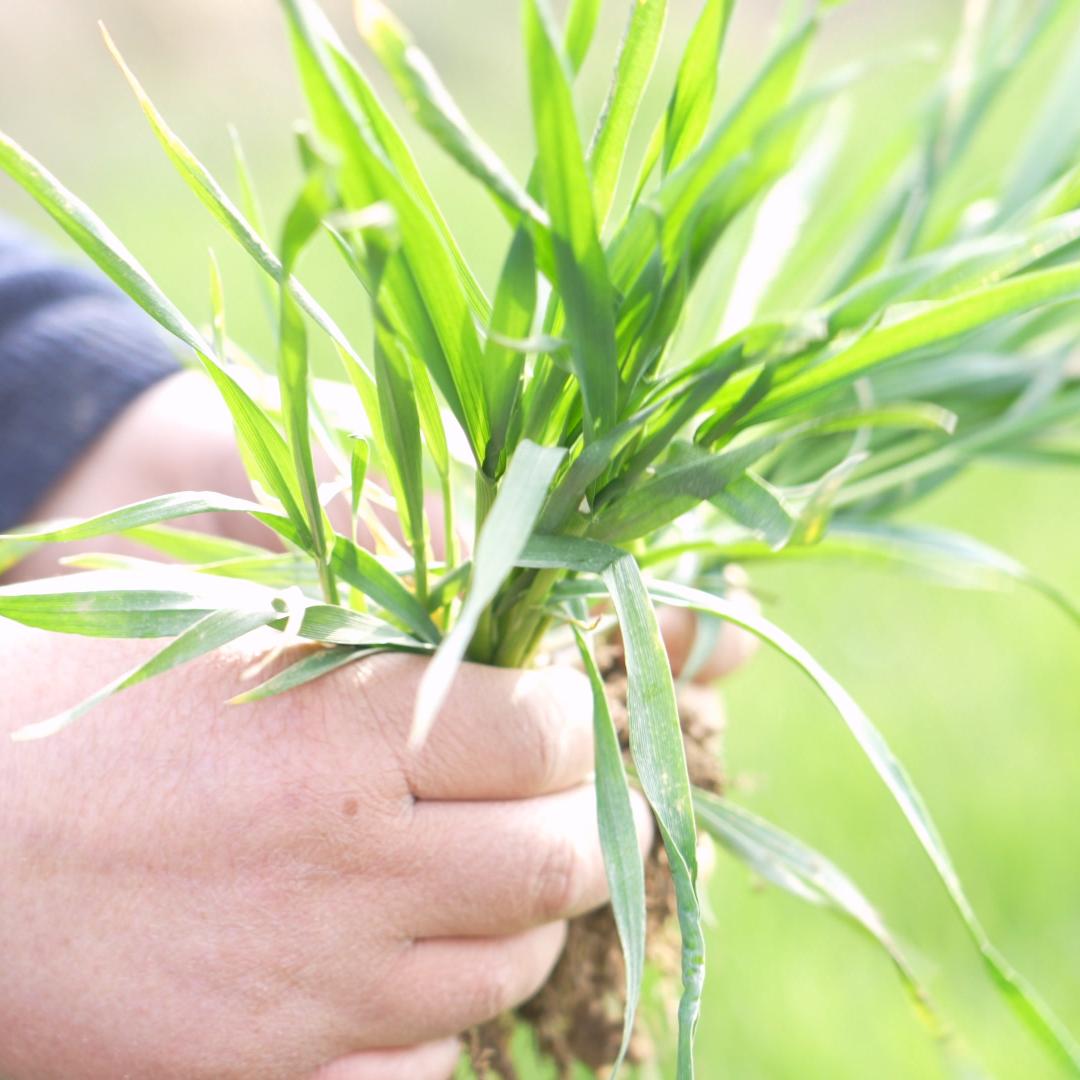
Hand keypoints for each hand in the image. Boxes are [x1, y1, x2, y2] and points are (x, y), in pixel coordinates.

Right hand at [0, 623, 651, 1078]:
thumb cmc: (59, 731)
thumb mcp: (194, 626)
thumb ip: (335, 584)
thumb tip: (434, 531)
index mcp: (341, 735)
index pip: (546, 729)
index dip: (571, 715)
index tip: (549, 708)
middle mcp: (356, 867)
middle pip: (562, 858)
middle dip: (584, 816)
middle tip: (554, 791)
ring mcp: (326, 988)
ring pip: (514, 966)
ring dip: (526, 912)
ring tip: (487, 871)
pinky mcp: (281, 1078)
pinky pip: (432, 1066)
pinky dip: (444, 1014)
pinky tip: (403, 967)